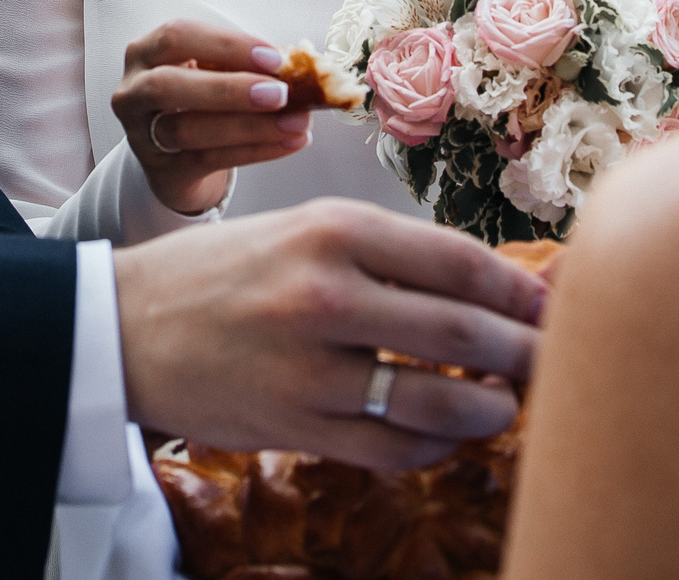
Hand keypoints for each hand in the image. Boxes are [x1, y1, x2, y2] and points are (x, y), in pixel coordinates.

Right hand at [111, 20, 313, 215]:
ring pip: (187, 129)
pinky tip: (289, 142)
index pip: (178, 36)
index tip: (274, 58)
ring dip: (249, 125)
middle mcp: (133, 91)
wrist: (177, 159)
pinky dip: (255, 151)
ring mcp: (142, 134)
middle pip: (168, 84)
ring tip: (295, 122)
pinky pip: (209, 160)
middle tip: (279, 93)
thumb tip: (298, 67)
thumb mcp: (212, 74)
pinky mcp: (163, 171)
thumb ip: (244, 66)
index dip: (226, 44)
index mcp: (147, 53)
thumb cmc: (199, 102)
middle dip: (229, 87)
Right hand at [112, 199, 544, 471]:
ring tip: (505, 403)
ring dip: (489, 408)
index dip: (521, 289)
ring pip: (435, 399)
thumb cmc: (227, 273)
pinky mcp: (294, 426)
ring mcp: (309, 368)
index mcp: (334, 229)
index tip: (550, 305)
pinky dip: (433, 446)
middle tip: (555, 360)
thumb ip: (389, 252)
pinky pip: (392, 449)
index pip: (459, 260)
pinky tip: (445, 433)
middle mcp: (324, 294)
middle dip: (523, 351)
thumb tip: (491, 282)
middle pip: (461, 330)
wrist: (124, 326)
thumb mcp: (302, 230)